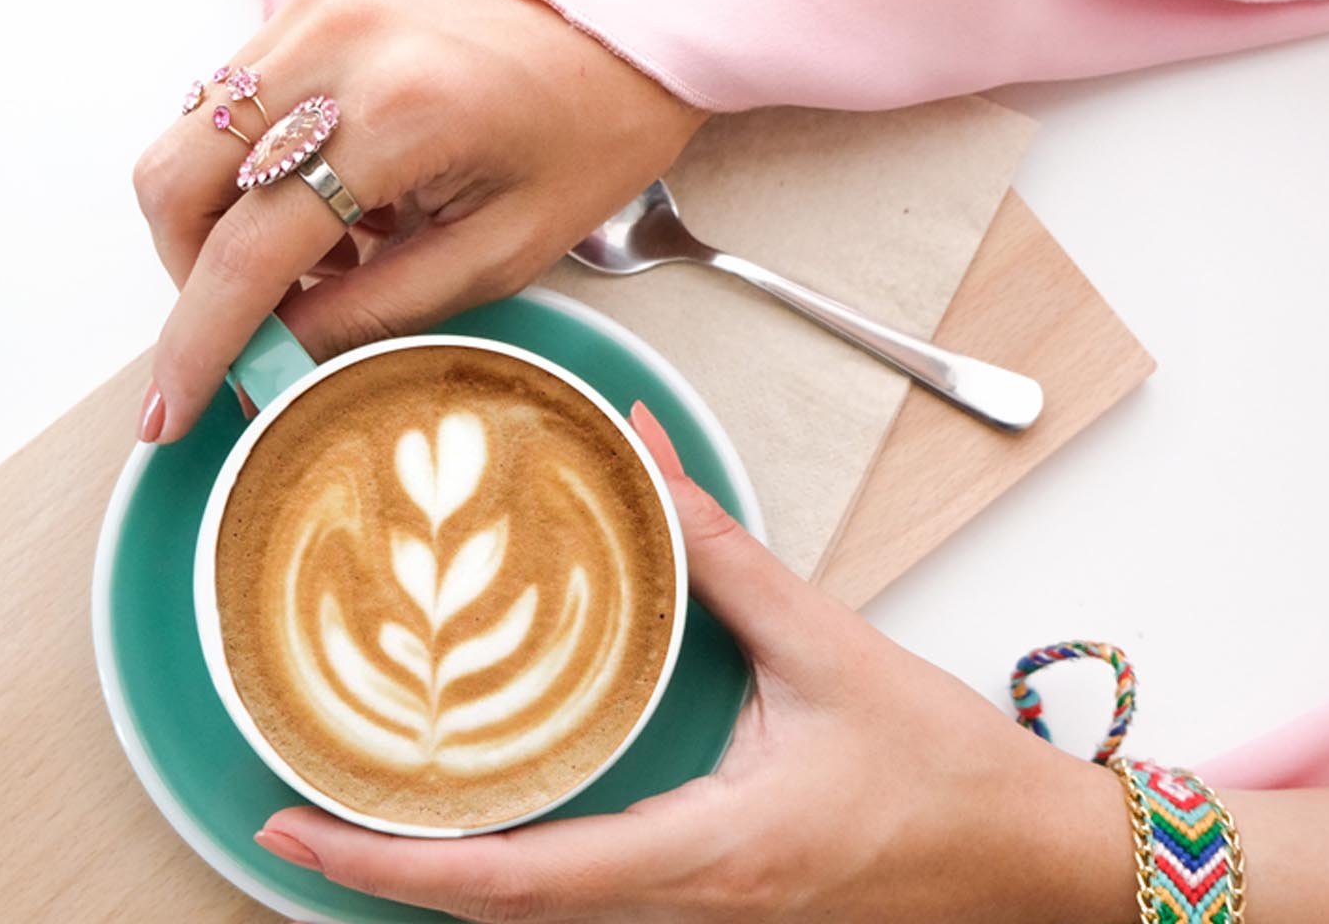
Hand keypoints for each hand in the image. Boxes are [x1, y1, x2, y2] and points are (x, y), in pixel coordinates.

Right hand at [131, 0, 703, 441]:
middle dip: (192, 272)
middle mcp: (337, 41)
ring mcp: (318, 0)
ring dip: (229, 214)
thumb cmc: (597, 119)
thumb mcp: (506, 248)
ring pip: (193, 131)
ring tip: (329, 249)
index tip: (173, 405)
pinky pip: (239, 89)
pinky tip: (339, 188)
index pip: (248, 251)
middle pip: (176, 180)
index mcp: (398, 114)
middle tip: (253, 322)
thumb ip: (378, 311)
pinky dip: (261, 158)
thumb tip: (278, 359)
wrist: (635, 11)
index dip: (201, 341)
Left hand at [248, 402, 1135, 921]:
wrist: (1038, 864)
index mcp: (707, 855)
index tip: (297, 829)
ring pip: (542, 920)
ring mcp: (702, 923)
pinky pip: (589, 903)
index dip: (392, 864)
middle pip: (503, 916)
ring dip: (445, 879)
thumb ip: (722, 552)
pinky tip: (478, 824)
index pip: (515, 881)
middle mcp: (689, 910)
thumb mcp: (829, 649)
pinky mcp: (717, 909)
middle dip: (386, 877)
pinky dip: (515, 872)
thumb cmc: (952, 774)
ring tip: (360, 814)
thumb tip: (641, 452)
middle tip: (289, 818)